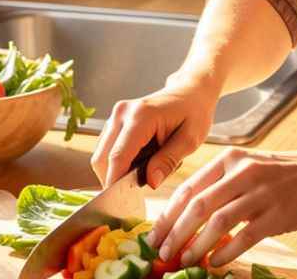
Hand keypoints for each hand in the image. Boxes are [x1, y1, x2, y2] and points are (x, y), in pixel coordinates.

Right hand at [91, 76, 220, 189]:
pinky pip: (107, 149)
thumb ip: (168, 161)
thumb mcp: (190, 139)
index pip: (118, 156)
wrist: (191, 91)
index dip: (115, 182)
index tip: (119, 204)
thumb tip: (150, 182)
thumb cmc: (194, 113)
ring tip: (145, 170)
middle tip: (138, 190)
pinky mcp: (115, 120)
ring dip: (117, 170)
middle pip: (102, 158)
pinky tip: (140, 161)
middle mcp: (122, 113)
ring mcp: (116, 115)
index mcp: (141, 116)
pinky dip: (118, 162)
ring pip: (101, 155)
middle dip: (114, 179)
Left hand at [146, 145, 296, 268]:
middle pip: (197, 205)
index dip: (168, 214)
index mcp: (230, 159)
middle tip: (162, 253)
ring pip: (216, 222)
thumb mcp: (250, 166)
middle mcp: (242, 172)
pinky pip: (244, 237)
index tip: (155, 235)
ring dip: (196, 245)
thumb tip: (189, 214)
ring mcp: (260, 193)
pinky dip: (225, 252)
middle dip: (175, 232)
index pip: (188, 188)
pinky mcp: (277, 214)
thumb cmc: (287, 173)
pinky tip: (215, 262)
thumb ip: (222, 184)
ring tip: (184, 261)